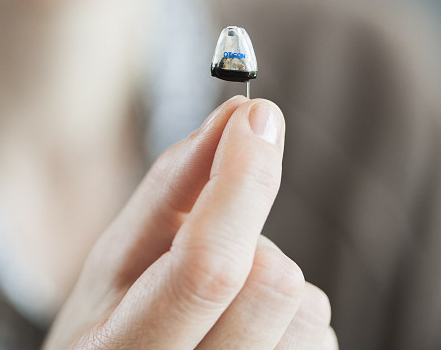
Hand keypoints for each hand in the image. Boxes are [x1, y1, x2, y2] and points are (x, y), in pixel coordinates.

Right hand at [43, 96, 337, 348]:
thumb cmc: (119, 315)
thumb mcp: (123, 256)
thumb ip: (174, 186)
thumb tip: (240, 112)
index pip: (208, 265)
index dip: (242, 181)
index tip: (256, 116)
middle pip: (274, 284)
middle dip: (258, 246)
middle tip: (226, 254)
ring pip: (308, 308)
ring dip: (272, 283)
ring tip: (228, 307)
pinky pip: (321, 333)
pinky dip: (291, 319)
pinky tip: (252, 334)